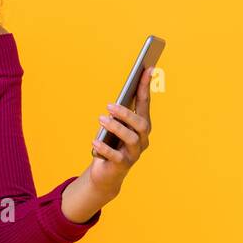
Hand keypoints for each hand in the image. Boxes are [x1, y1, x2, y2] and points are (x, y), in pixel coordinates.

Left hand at [89, 65, 153, 192]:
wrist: (106, 173)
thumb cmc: (111, 144)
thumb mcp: (114, 127)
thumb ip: (117, 114)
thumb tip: (114, 100)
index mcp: (141, 126)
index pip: (145, 104)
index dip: (146, 87)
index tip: (147, 69)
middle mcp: (142, 139)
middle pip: (141, 124)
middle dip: (127, 113)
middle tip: (109, 105)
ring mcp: (134, 153)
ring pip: (131, 139)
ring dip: (116, 127)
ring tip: (102, 119)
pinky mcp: (122, 165)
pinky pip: (115, 156)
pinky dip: (104, 148)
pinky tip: (95, 142)